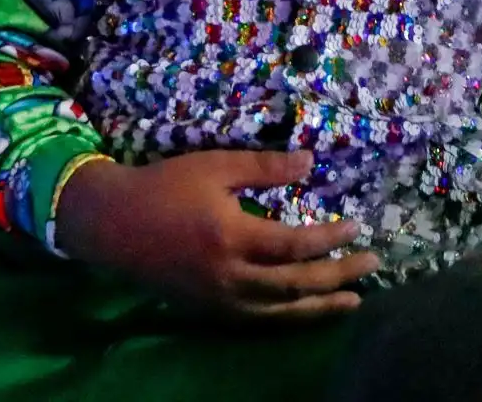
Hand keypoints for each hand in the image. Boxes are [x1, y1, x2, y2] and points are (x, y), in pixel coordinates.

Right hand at [55, 150, 377, 318]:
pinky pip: (254, 320)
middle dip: (337, 276)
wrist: (109, 224)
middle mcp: (227, 276)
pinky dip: (285, 318)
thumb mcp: (214, 165)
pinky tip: (305, 311)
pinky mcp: (205, 310)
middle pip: (294, 284)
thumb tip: (311, 161)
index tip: (357, 228)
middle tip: (372, 265)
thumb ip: (264, 167)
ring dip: (318, 306)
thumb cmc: (164, 187)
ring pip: (277, 311)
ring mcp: (216, 299)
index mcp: (231, 238)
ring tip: (353, 302)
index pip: (294, 246)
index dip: (330, 239)